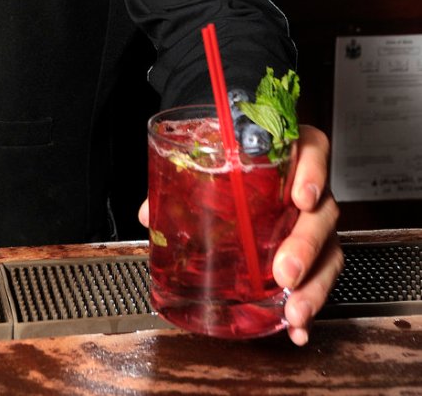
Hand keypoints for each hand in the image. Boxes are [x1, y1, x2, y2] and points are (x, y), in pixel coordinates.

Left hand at [137, 124, 343, 346]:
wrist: (237, 174)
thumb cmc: (229, 165)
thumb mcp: (208, 166)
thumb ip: (183, 185)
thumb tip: (150, 213)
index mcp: (286, 154)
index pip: (312, 150)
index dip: (313, 172)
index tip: (301, 196)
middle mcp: (308, 188)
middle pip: (322, 211)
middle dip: (306, 245)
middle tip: (284, 270)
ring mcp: (313, 222)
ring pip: (329, 250)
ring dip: (314, 284)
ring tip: (294, 309)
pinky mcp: (313, 254)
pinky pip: (320, 278)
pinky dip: (311, 304)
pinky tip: (297, 327)